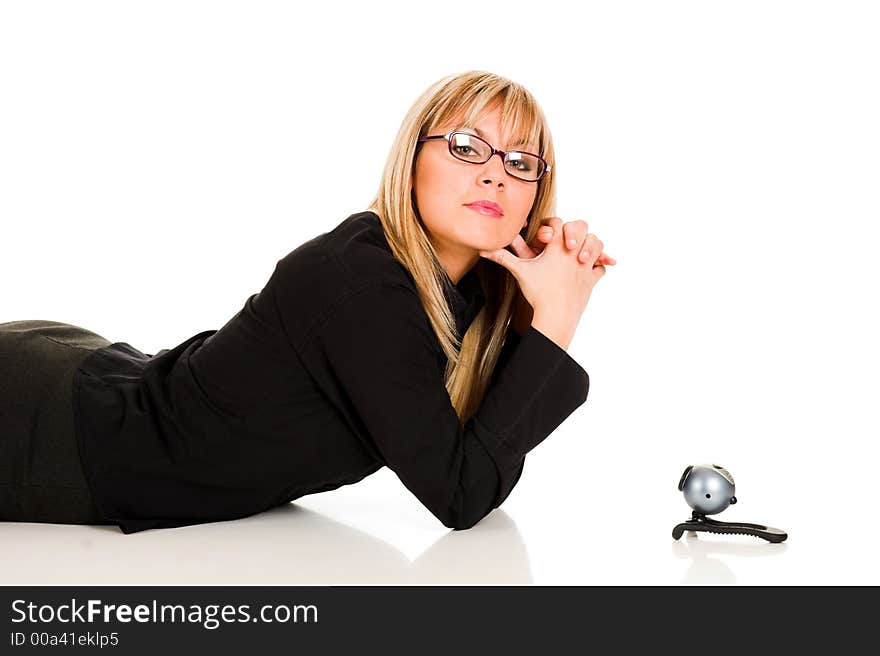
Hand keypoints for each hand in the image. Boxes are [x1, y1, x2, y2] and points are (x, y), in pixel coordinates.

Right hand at [503, 218, 616, 333]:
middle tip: (567, 244)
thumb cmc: (537, 293)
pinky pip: (600, 267)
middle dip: (574, 231)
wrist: (555, 315)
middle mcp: (574, 252)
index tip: (547, 236)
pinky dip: (598, 265)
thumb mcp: (520, 272)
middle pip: (581, 225)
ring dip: (590, 245)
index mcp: (556, 246)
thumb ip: (502, 258)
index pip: (557, 222)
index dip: (551, 226)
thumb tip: (483, 251)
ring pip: (597, 243)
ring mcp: (585, 265)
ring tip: (580, 253)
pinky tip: (590, 267)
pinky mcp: (591, 279)